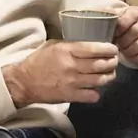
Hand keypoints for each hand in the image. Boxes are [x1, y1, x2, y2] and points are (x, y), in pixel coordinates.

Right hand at [3, 41, 118, 106]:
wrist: (24, 82)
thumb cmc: (38, 61)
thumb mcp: (52, 45)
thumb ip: (71, 44)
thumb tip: (89, 42)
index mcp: (66, 50)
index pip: (94, 48)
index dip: (108, 49)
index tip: (113, 49)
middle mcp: (71, 66)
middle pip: (101, 64)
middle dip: (112, 62)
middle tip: (113, 61)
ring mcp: (71, 82)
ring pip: (100, 80)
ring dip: (109, 77)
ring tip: (109, 74)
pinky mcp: (70, 96)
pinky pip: (92, 95)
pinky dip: (96, 93)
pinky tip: (94, 89)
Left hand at [114, 6, 137, 65]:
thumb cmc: (126, 27)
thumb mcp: (119, 19)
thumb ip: (111, 17)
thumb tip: (102, 14)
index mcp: (136, 12)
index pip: (127, 18)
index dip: (118, 29)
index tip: (114, 35)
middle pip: (135, 32)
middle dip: (123, 41)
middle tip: (117, 45)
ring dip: (128, 51)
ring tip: (123, 51)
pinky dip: (136, 58)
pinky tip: (131, 57)